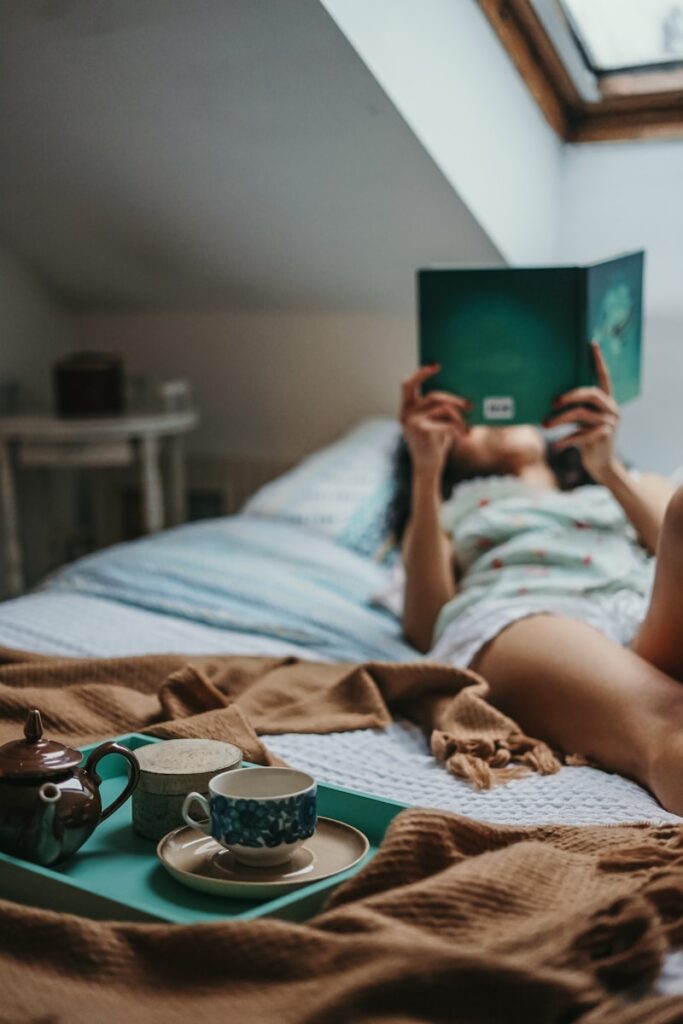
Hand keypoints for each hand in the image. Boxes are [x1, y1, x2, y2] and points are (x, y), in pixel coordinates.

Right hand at [399, 365, 470, 476]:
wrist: (427, 467)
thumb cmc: (434, 443)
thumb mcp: (436, 422)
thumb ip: (440, 408)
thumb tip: (462, 395)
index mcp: (407, 408)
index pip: (408, 385)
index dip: (421, 373)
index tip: (437, 365)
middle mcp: (406, 413)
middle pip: (434, 395)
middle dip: (455, 399)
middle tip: (470, 405)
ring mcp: (412, 422)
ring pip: (444, 408)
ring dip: (460, 417)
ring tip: (468, 427)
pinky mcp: (421, 430)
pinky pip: (446, 422)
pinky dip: (459, 427)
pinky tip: (465, 434)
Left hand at [544, 341, 620, 482]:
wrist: (601, 465)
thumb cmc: (586, 439)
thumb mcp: (582, 422)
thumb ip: (576, 409)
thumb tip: (550, 401)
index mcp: (607, 401)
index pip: (604, 377)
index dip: (598, 361)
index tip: (591, 344)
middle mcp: (611, 409)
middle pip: (590, 394)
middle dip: (569, 395)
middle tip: (552, 401)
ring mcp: (610, 423)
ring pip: (580, 414)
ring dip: (559, 419)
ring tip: (544, 424)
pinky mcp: (604, 437)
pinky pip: (580, 435)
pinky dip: (565, 440)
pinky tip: (555, 447)